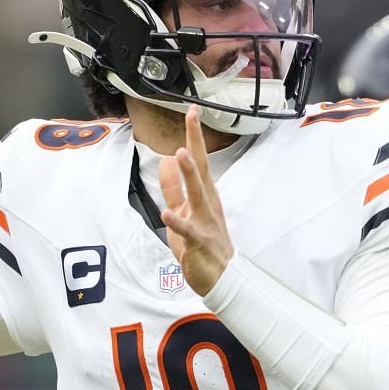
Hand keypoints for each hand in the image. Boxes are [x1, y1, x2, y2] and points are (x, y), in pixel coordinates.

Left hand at [159, 106, 233, 293]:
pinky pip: (188, 231)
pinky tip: (167, 214)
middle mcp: (207, 204)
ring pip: (197, 194)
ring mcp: (205, 222)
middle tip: (192, 116)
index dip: (194, 136)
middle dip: (195, 142)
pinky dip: (178, 222)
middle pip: (202, 168)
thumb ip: (173, 188)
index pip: (199, 160)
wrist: (223, 278)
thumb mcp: (184, 211)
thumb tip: (166, 162)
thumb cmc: (203, 244)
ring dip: (189, 175)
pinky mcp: (199, 242)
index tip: (191, 111)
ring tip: (180, 155)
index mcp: (204, 195)